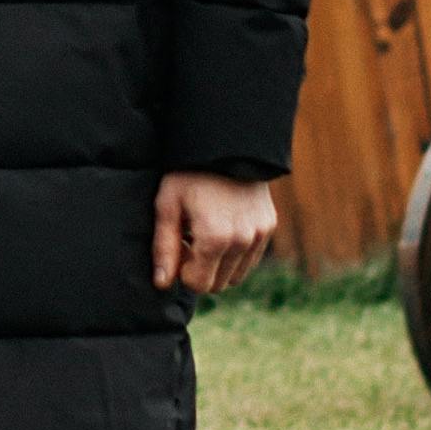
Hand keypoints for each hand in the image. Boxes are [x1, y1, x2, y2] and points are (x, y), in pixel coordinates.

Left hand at [155, 169, 275, 299]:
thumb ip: (164, 247)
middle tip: (191, 240)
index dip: (184, 271)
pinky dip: (236, 252)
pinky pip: (251, 258)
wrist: (227, 144)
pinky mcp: (268, 226)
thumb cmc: (189, 173)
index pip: (200, 285)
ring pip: (236, 275)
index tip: (180, 247)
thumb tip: (162, 283)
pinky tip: (224, 227)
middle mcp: (243, 241)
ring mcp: (259, 234)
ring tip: (206, 233)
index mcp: (215, 238)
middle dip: (202, 269)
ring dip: (219, 263)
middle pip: (219, 284)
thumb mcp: (168, 205)